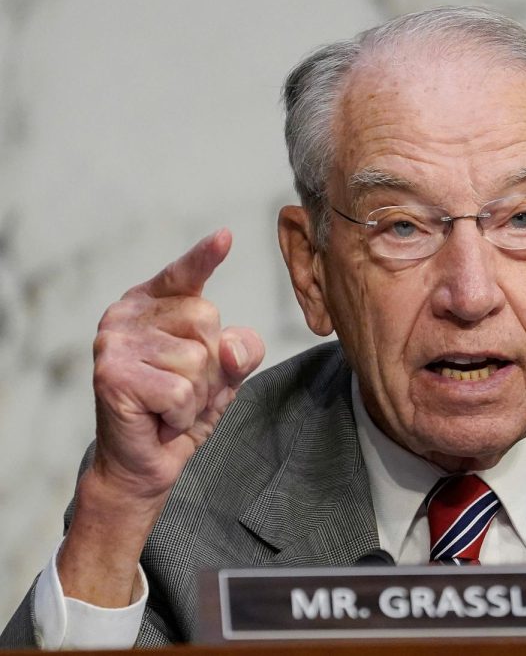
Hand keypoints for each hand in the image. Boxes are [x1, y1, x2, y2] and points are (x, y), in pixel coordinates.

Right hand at [91, 227, 264, 500]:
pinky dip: (181, 414)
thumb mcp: (225, 374)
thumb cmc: (182, 409)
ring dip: (196, 395)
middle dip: (211, 366)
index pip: (184, 276)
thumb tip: (228, 349)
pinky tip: (159, 419)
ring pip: (196, 360)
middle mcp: (127, 315)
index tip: (226, 236)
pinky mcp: (112, 374)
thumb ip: (241, 351)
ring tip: (169, 405)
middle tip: (183, 388)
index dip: (204, 257)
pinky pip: (179, 391)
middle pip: (206, 320)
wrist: (146, 461)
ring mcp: (114, 342)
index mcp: (152, 304)